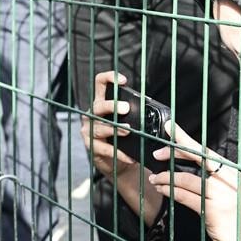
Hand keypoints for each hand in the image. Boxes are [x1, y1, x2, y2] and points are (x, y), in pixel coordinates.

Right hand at [80, 70, 162, 221]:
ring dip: (115, 129)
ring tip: (129, 131)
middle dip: (112, 106)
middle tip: (126, 108)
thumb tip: (152, 105)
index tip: (123, 80)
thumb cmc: (124, 138)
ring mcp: (89, 131)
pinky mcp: (91, 147)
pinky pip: (105, 149)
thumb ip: (134, 112)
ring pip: (99, 127)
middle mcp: (93, 115)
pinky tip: (129, 156)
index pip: (100, 84)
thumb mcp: (128, 121)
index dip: (109, 78)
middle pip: (99, 106)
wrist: (117, 162)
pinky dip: (118, 152)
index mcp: (102, 103)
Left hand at [149, 120, 240, 240]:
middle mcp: (228, 178)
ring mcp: (221, 193)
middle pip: (197, 157)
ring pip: (185, 179)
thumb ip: (211, 175)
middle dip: (174, 152)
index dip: (185, 139)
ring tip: (156, 179)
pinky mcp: (212, 208)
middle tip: (157, 154)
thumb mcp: (228, 188)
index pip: (206, 150)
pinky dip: (169, 191)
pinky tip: (162, 189)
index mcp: (232, 170)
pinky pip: (184, 196)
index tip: (170, 128)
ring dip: (166, 178)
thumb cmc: (235, 212)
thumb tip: (185, 160)